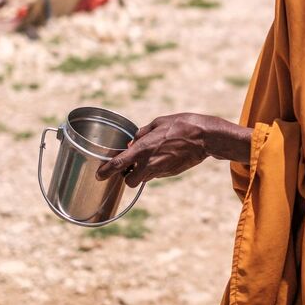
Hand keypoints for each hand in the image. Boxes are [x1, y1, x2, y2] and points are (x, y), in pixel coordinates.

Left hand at [96, 113, 252, 186]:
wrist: (205, 138)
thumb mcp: (158, 122)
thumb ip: (141, 133)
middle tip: (129, 166)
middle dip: (127, 176)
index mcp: (143, 149)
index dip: (105, 172)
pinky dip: (155, 169)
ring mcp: (161, 171)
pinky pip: (157, 175)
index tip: (99, 175)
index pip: (118, 165)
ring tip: (149, 158)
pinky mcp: (171, 173)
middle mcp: (150, 163)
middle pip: (129, 181)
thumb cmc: (182, 125)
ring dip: (141, 173)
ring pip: (144, 179)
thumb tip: (133, 142)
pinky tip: (163, 157)